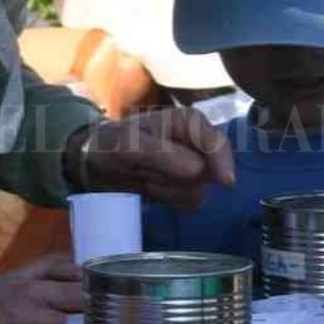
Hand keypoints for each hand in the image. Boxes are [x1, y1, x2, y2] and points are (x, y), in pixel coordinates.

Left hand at [65, 108, 235, 210]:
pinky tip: (151, 187)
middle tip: (148, 170)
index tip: (225, 182)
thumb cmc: (111, 143)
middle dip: (177, 177)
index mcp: (188, 122)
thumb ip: (161, 154)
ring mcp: (195, 166)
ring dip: (169, 189)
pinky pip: (192, 202)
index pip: (216, 142)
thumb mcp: (127, 144)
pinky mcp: (187, 186)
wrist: (98, 162)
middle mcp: (197, 143)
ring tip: (145, 175)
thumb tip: (198, 169)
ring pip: (199, 189)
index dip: (223, 161)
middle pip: (210, 170)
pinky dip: (170, 199)